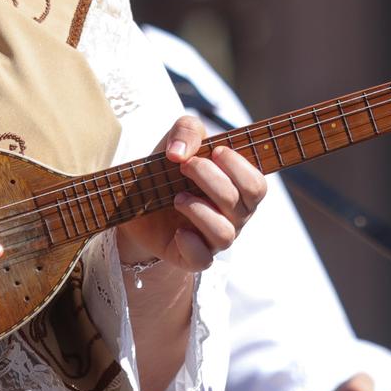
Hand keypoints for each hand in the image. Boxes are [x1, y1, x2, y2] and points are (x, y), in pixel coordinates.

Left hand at [117, 115, 265, 271]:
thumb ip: (187, 131)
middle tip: (186, 166)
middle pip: (241, 205)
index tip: (214, 151)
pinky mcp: (191, 256)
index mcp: (237, 189)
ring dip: (199, 210)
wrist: (133, 199)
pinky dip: (190, 244)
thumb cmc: (167, 169)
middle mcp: (232, 216)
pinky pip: (202, 260)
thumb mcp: (176, 140)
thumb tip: (181, 153)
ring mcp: (213, 238)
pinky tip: (177, 230)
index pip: (257, 185)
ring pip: (225, 234)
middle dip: (213, 180)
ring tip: (177, 197)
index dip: (239, 168)